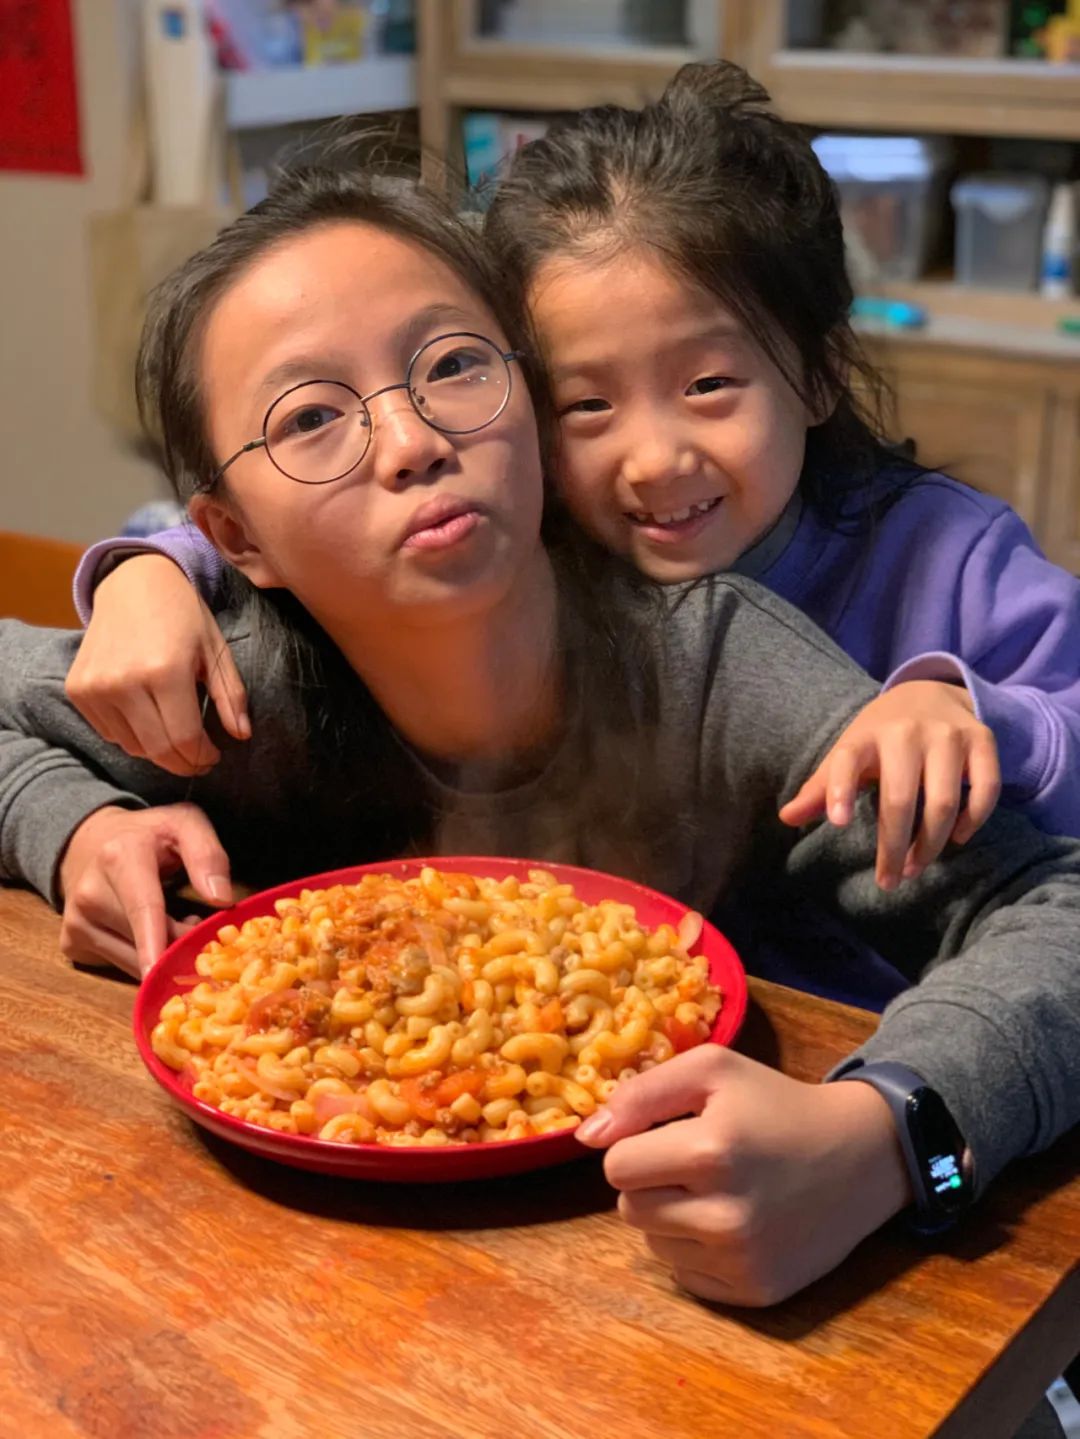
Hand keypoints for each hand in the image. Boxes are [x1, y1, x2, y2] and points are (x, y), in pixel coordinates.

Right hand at [58, 803, 231, 978]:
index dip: (154, 942)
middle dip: (179, 943)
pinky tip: (148, 932)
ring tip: (172, 920)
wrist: (88, 841)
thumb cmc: (147, 835)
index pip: (143, 908)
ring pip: (132, 960)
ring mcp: (76, 922)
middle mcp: (90, 894)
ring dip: (162, 953)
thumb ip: (207, 854)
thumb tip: (221, 899)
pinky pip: (118, 965)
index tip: (159, 971)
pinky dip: (142, 958)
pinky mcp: (72, 944)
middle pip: (145, 940)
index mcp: (119, 858)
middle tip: (198, 923)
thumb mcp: (184, 824)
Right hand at [66, 555, 249, 777]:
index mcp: (164, 671)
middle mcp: (123, 682)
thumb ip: (230, 695)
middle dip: (183, 762)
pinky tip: (148, 718)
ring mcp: (95, 687)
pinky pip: (109, 733)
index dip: (202, 757)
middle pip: (157, 750)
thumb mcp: (216, 649)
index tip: (213, 758)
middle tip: (198, 760)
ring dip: (158, 750)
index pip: (185, 739)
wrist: (132, 581)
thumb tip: (243, 735)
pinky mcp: (77, 689)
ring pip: (132, 747)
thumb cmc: (183, 614)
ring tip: (175, 734)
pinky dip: (131, 736)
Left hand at [576, 1045, 911, 1306]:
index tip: (670, 1135)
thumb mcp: (713, 1071)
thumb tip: (586, 1136)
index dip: (635, 1145)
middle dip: (650, 1181)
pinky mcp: (755, 1292)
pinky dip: (696, 1249)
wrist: (860, 1155)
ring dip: (671, 1216)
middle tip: (696, 1162)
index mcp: (712, 1152)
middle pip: (629, 1208)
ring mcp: (742, 1261)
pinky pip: (685, 1275)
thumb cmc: (776, 1105)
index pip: (616, 1166)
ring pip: (653, 1243)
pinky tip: (733, 1221)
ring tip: (718, 1190)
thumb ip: (642, 1093)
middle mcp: (725, 1215)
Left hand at [779, 680, 999, 889]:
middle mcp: (906, 732)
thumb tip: (786, 818)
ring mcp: (948, 735)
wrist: (930, 692)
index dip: (840, 790)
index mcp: (865, 736)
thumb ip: (822, 787)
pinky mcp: (982, 740)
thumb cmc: (880, 736)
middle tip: (889, 880)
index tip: (837, 823)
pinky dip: (973, 820)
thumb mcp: (848, 753)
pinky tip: (957, 838)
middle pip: (901, 800)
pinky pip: (985, 789)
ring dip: (932, 844)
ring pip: (945, 802)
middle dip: (894, 847)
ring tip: (917, 867)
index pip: (847, 761)